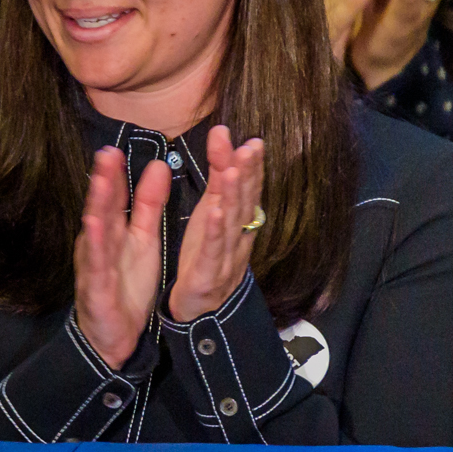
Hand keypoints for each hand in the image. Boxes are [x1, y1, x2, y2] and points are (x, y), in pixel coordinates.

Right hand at [71, 145, 165, 367]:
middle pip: (102, 207)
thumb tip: (159, 165)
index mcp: (113, 229)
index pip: (115, 195)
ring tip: (100, 180)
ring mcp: (95, 262)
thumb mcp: (143, 239)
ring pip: (96, 229)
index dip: (116, 172)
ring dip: (96, 204)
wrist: (114, 334)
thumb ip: (148, 204)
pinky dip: (95, 243)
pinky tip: (94, 225)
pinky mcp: (96, 285)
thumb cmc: (125, 283)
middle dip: (103, 180)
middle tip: (107, 153)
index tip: (117, 148)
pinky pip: (97, 262)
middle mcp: (99, 241)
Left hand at [166, 125, 266, 320]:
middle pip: (244, 203)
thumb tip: (226, 144)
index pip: (246, 191)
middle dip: (248, 174)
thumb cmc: (205, 257)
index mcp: (235, 224)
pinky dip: (215, 231)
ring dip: (235, 197)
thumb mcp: (210, 215)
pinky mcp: (207, 275)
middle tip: (250, 147)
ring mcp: (225, 257)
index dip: (251, 167)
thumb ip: (218, 182)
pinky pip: (212, 251)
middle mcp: (237, 238)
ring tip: (234, 170)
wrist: (200, 310)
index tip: (252, 141)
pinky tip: (215, 213)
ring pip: (232, 224)